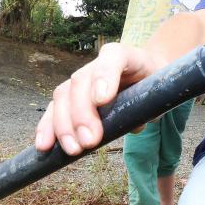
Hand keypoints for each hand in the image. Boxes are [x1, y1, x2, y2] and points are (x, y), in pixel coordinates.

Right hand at [34, 43, 161, 154]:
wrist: (146, 74)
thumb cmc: (153, 84)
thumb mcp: (159, 92)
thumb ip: (147, 106)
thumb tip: (133, 126)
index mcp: (125, 55)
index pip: (113, 57)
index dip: (104, 76)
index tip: (102, 100)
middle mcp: (98, 63)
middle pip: (81, 82)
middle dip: (82, 114)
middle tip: (89, 141)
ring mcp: (81, 78)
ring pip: (63, 95)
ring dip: (63, 125)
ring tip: (73, 149)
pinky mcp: (70, 95)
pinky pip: (55, 108)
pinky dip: (48, 127)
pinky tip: (45, 145)